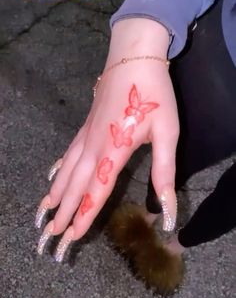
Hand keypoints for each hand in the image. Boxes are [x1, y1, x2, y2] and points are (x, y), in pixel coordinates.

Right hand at [35, 18, 179, 260]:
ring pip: (66, 171)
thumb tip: (167, 212)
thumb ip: (164, 174)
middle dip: (62, 213)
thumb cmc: (154, 95)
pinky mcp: (85, 126)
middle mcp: (94, 147)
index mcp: (114, 152)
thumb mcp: (168, 134)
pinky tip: (52, 177)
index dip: (83, 217)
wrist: (133, 58)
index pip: (96, 192)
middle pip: (75, 186)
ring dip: (55, 194)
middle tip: (48, 236)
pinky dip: (58, 170)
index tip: (70, 239)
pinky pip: (68, 154)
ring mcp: (86, 135)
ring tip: (43, 212)